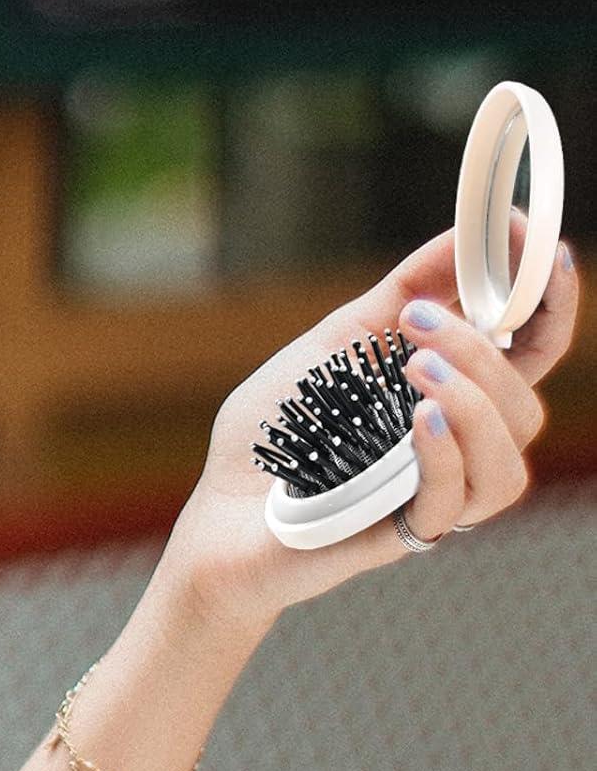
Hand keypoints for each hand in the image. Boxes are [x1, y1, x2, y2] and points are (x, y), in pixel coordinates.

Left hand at [158, 223, 578, 633]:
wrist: (217, 510)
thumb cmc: (276, 430)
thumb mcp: (333, 345)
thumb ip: (397, 296)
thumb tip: (461, 237)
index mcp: (446, 398)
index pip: (528, 355)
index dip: (552, 305)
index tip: (547, 247)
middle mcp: (454, 449)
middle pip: (524, 404)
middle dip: (483, 350)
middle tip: (418, 319)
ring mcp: (433, 495)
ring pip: (509, 461)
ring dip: (475, 403)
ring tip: (415, 368)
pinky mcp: (401, 534)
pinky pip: (456, 503)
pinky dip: (444, 454)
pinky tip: (415, 419)